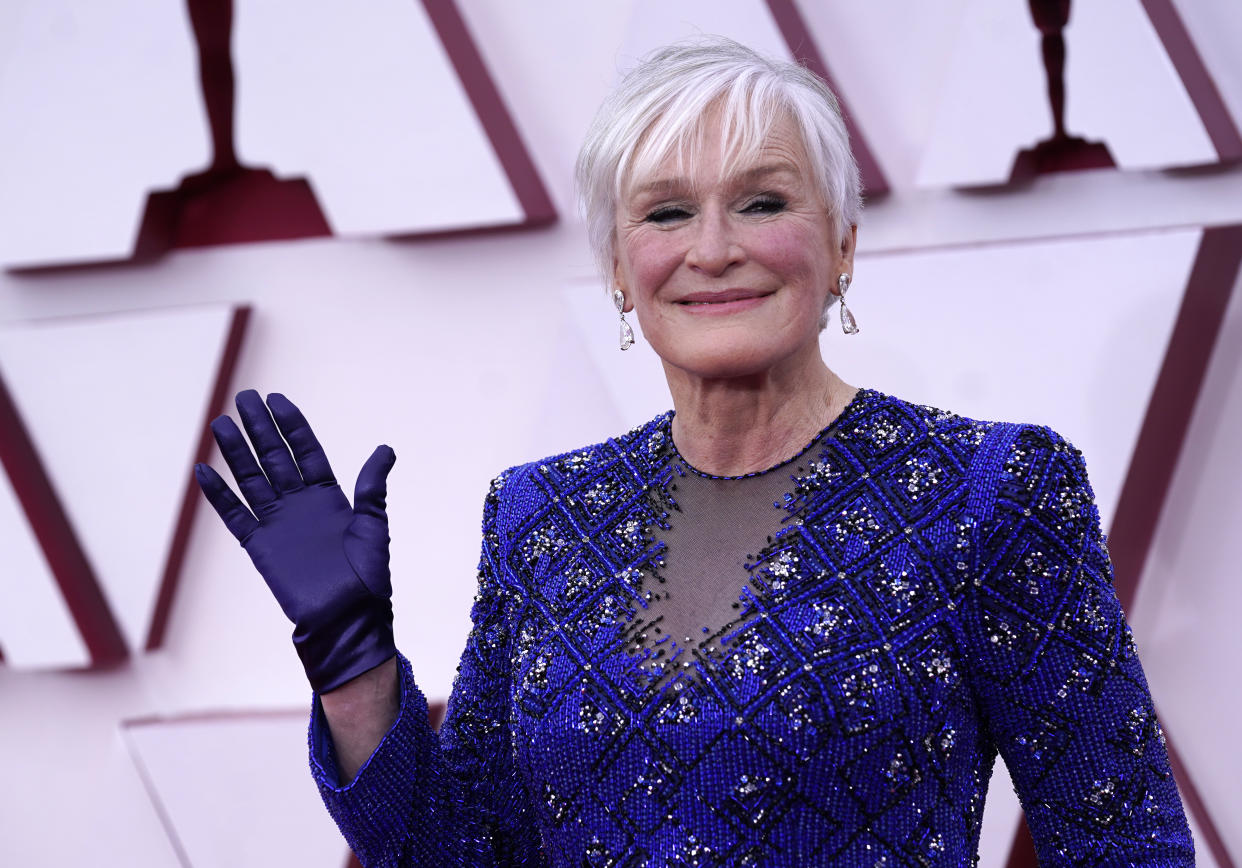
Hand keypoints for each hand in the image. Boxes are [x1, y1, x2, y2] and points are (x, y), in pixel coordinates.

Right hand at [195, 390, 396, 692]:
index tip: (277, 399)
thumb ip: (372, 486)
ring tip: (219, 423)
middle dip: (260, 428)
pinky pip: (234, 515)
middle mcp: (300, 505)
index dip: (292, 426)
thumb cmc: (368, 576)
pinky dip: (218, 495)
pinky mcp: (259, 546)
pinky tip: (202, 471)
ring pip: (251, 479)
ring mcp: (277, 523)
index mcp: (329, 496)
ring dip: (235, 452)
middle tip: (243, 397)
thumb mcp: (374, 524)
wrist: (347, 618)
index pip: (306, 451)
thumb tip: (385, 448)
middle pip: (275, 457)